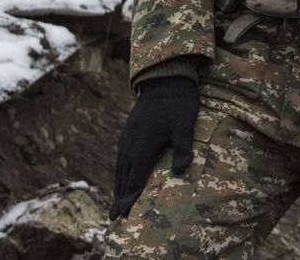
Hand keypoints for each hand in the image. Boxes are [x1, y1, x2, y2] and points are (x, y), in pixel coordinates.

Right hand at [109, 76, 199, 219]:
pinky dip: (120, 173)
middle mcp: (130, 146)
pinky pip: (121, 158)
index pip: (134, 181)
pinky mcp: (129, 133)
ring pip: (120, 169)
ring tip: (116, 203)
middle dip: (120, 198)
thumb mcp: (184, 125)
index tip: (124, 217)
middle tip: (115, 218)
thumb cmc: (178, 104)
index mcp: (142, 148)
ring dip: (118, 187)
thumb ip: (182, 147)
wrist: (164, 81)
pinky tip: (123, 177)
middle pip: (123, 179)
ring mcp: (127, 139)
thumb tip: (181, 170)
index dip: (129, 200)